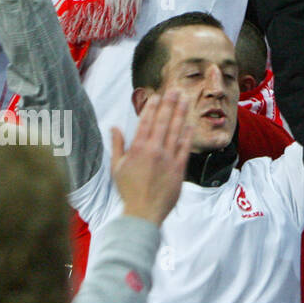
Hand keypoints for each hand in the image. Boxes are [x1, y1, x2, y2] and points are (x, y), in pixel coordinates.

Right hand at [110, 89, 191, 225]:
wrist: (143, 213)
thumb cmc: (128, 191)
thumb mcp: (116, 168)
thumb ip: (117, 146)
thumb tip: (114, 127)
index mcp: (137, 150)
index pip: (145, 123)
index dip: (151, 108)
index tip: (156, 96)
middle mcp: (153, 151)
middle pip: (163, 122)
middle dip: (169, 104)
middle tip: (175, 90)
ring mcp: (168, 158)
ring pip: (175, 131)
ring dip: (180, 114)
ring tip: (185, 100)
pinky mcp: (179, 168)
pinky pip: (185, 147)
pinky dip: (187, 135)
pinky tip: (190, 124)